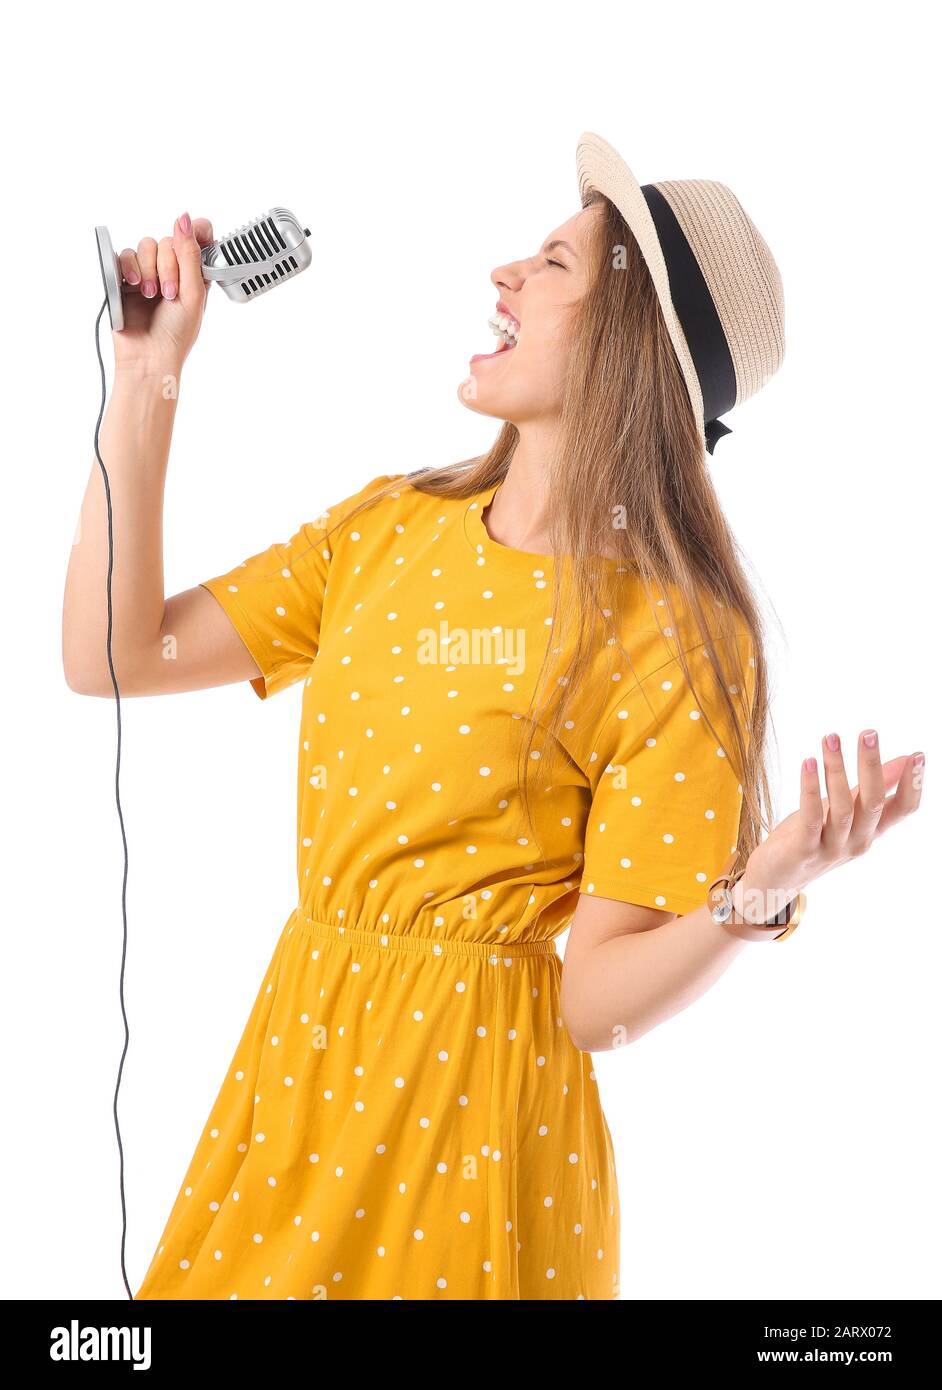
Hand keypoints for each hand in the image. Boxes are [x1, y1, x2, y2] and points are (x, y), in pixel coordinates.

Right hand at [113, 213, 213, 371]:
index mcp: (195, 273)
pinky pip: (125, 255)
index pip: (197, 235)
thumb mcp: (193, 293)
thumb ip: (190, 255)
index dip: (194, 233)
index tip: (191, 242)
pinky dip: (130, 268)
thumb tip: (184, 219)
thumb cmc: (176, 334)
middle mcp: (172, 268)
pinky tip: (135, 287)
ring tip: (150, 295)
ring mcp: (148, 271)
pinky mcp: (125, 277)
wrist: (148, 356)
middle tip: (168, 293)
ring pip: (146, 245)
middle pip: (168, 240)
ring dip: (149, 270)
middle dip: (168, 266)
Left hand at [735, 731, 924, 922]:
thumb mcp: (847, 810)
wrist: (777, 878)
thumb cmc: (814, 838)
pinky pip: (811, 818)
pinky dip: (810, 788)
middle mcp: (858, 841)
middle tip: (869, 733)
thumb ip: (873, 788)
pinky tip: (809, 762)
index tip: (918, 755)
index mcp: (871, 831)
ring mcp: (832, 848)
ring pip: (842, 808)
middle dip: (871, 766)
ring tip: (831, 738)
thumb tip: (903, 760)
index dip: (912, 785)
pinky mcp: (804, 850)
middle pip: (872, 803)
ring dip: (837, 770)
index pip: (903, 810)